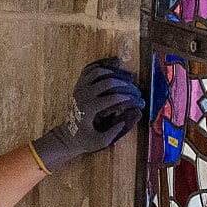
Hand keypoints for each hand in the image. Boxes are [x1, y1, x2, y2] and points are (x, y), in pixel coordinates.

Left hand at [31, 57, 145, 172]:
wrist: (68, 135)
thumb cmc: (86, 140)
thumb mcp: (101, 142)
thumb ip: (115, 131)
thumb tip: (133, 114)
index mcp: (88, 109)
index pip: (112, 98)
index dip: (127, 98)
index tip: (138, 101)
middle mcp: (83, 95)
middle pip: (107, 82)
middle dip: (125, 85)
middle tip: (136, 91)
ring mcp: (80, 87)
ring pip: (99, 71)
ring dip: (116, 72)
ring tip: (129, 78)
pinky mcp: (79, 84)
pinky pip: (91, 68)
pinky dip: (103, 64)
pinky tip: (115, 66)